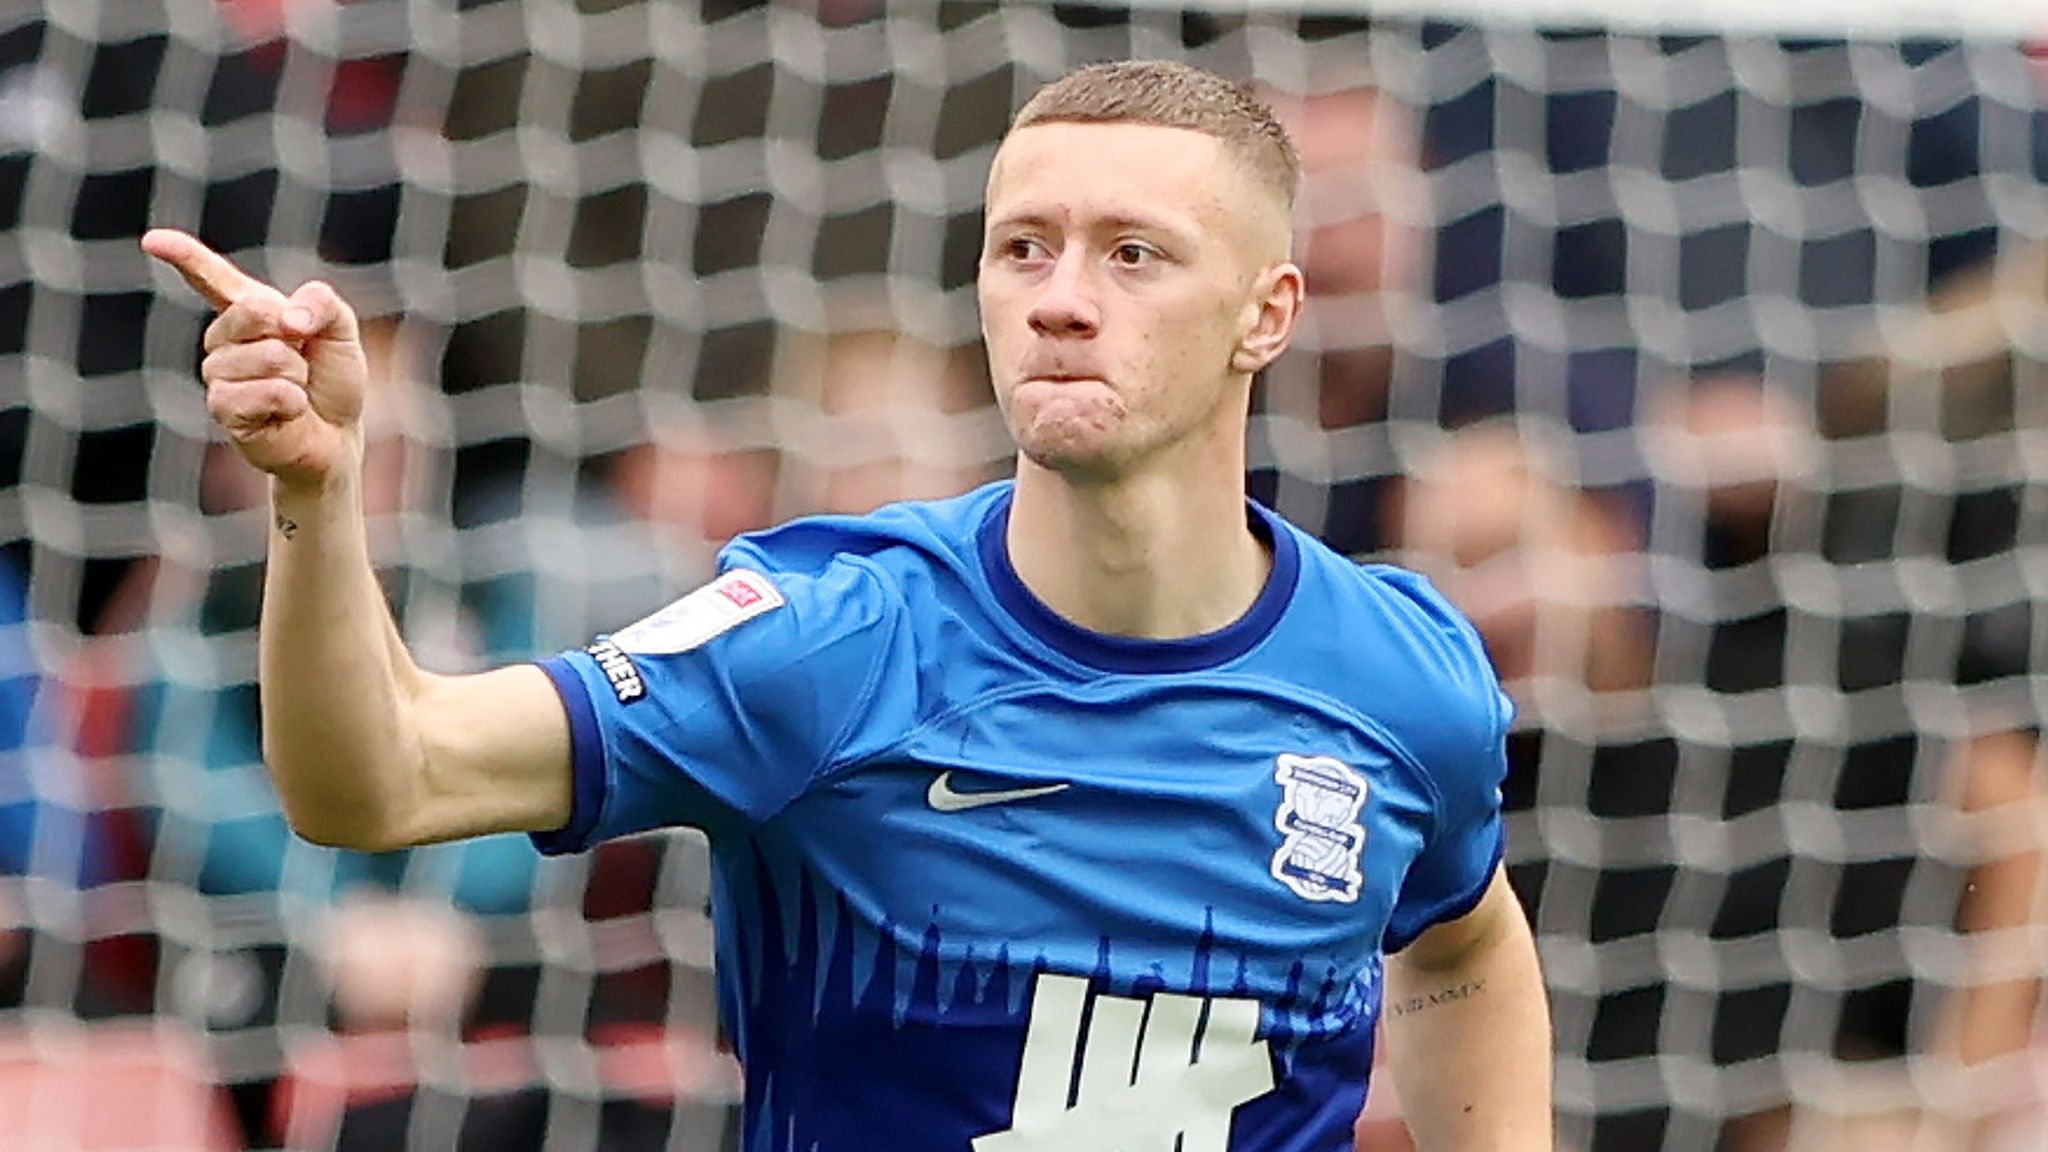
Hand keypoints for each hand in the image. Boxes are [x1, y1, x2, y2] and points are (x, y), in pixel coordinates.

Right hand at [141, 229, 368, 489]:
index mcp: (246, 311)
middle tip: (302, 361)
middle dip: (295, 336)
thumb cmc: (330, 380)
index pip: (209, 276)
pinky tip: (287, 412)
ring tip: (295, 390)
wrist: (334, 436)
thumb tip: (287, 319)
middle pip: (253, 311)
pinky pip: (268, 391)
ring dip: (298, 375)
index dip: (183, 256)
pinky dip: (293, 401)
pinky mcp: (222, 409)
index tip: (152, 241)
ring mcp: (217, 374)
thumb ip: (322, 302)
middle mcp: (222, 339)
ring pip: (269, 356)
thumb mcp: (340, 329)